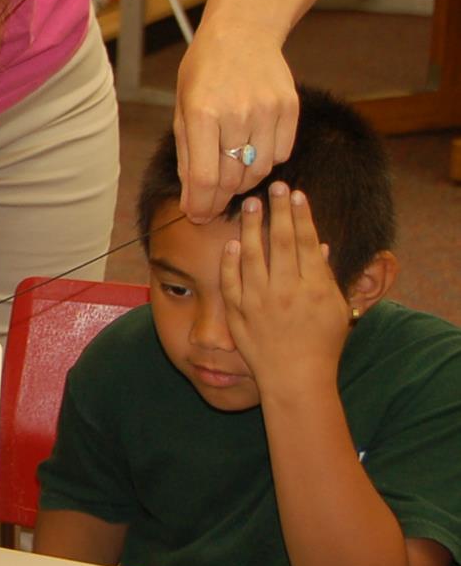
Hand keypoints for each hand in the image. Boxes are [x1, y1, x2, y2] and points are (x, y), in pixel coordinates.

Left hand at [173, 21, 296, 221]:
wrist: (243, 33)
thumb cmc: (204, 71)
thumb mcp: (182, 108)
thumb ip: (187, 153)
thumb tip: (192, 196)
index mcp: (202, 113)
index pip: (205, 178)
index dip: (200, 204)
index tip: (195, 215)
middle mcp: (237, 114)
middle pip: (232, 179)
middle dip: (218, 200)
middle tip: (209, 206)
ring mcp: (267, 111)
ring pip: (259, 170)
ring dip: (242, 183)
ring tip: (229, 179)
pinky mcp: (290, 108)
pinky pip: (281, 154)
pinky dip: (265, 162)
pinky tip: (251, 153)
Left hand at [219, 183, 348, 399]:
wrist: (296, 379)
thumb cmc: (322, 345)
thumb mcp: (335, 309)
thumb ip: (326, 276)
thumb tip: (321, 245)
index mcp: (314, 288)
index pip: (307, 242)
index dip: (301, 216)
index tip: (296, 193)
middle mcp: (286, 291)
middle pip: (281, 241)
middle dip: (277, 211)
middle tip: (273, 186)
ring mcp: (259, 301)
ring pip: (252, 255)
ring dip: (250, 227)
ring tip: (249, 203)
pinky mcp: (239, 313)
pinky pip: (231, 281)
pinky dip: (230, 262)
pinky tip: (231, 244)